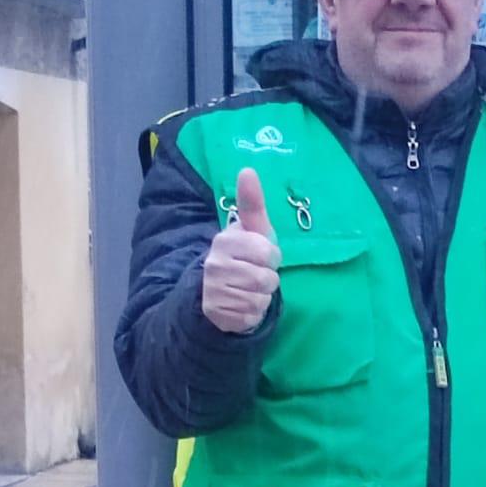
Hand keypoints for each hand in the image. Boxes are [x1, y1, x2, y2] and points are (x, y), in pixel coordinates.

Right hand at [200, 167, 280, 334]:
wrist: (220, 290)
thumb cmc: (246, 256)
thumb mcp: (253, 230)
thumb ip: (252, 203)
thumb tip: (247, 169)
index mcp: (225, 241)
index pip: (266, 253)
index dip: (271, 257)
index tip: (263, 257)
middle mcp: (215, 264)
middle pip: (265, 279)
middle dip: (268, 280)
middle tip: (257, 275)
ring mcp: (213, 291)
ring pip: (259, 300)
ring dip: (262, 298)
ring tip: (251, 290)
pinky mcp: (217, 314)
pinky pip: (250, 317)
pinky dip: (253, 314)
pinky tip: (244, 305)